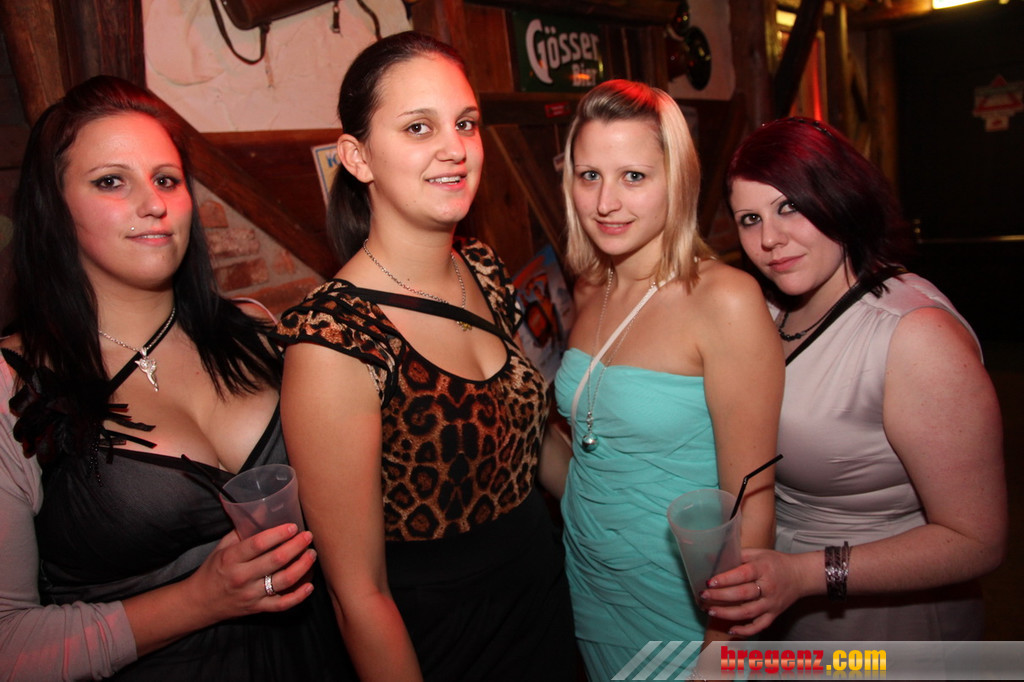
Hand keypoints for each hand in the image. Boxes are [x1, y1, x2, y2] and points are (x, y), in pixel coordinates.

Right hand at [186, 523, 316, 623]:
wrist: (200, 602)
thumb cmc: (214, 569)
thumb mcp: (223, 547)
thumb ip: (242, 530)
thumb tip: (263, 508)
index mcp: (231, 558)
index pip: (258, 544)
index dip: (278, 534)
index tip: (293, 526)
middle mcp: (241, 577)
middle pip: (276, 561)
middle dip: (296, 546)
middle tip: (308, 536)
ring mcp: (251, 595)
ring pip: (283, 582)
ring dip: (302, 567)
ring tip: (311, 555)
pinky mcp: (257, 609)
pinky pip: (282, 605)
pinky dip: (298, 596)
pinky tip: (310, 586)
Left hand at [700, 548, 806, 636]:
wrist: (800, 575)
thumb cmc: (775, 562)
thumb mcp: (758, 553)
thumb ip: (737, 555)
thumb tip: (711, 557)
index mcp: (763, 568)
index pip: (742, 574)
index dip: (725, 579)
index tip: (709, 582)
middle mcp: (768, 587)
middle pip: (742, 594)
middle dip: (720, 597)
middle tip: (703, 596)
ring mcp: (771, 603)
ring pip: (748, 612)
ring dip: (727, 614)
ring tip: (710, 611)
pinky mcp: (774, 614)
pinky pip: (759, 626)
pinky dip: (745, 630)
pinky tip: (730, 629)